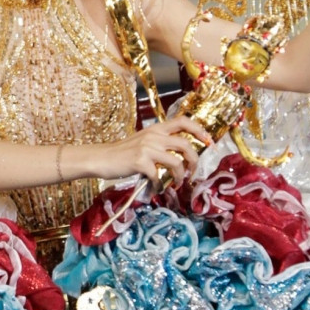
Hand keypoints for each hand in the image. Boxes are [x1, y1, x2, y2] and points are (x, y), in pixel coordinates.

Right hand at [94, 114, 211, 184]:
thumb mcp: (143, 141)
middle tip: (193, 171)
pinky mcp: (141, 162)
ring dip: (180, 176)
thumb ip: (160, 144)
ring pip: (176, 162)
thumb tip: (180, 156)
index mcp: (156, 129)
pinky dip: (160, 186)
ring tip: (176, 183)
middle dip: (194, 160)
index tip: (208, 141)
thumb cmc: (123, 153)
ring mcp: (147, 148)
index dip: (199, 130)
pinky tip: (155, 189)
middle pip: (186, 144)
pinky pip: (158, 176)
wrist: (101, 158)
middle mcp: (154, 136)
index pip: (183, 121)